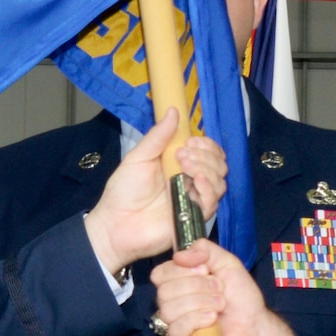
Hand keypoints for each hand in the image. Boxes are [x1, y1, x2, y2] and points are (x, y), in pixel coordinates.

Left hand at [83, 109, 227, 274]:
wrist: (115, 224)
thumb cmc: (123, 192)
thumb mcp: (138, 158)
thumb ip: (158, 136)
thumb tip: (173, 111)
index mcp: (180, 164)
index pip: (208, 151)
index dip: (206, 144)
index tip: (190, 141)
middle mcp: (191, 181)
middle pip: (218, 164)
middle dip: (205, 155)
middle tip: (181, 155)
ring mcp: (194, 199)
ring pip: (220, 181)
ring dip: (206, 169)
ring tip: (184, 168)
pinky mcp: (195, 218)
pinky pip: (212, 201)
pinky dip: (208, 188)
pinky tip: (196, 181)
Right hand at [151, 240, 301, 335]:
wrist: (256, 329)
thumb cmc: (242, 300)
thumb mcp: (227, 263)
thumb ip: (204, 249)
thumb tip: (179, 255)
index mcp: (178, 285)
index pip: (160, 274)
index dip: (182, 270)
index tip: (207, 271)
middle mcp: (171, 306)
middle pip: (164, 291)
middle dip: (197, 287)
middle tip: (220, 292)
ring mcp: (173, 328)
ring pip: (168, 310)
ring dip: (200, 304)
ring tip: (220, 307)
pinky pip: (174, 331)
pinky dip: (195, 321)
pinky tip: (212, 320)